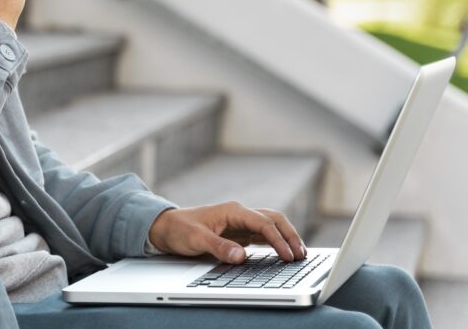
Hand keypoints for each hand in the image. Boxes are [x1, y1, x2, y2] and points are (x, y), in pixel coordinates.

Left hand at [147, 202, 306, 263]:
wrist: (165, 226)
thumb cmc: (179, 229)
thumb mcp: (195, 239)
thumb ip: (219, 247)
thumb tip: (241, 256)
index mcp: (233, 211)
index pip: (263, 223)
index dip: (278, 239)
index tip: (288, 255)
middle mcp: (240, 214)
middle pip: (274, 219)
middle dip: (290, 235)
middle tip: (301, 255)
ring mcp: (241, 223)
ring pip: (271, 225)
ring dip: (286, 237)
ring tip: (299, 254)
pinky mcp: (239, 233)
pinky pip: (263, 235)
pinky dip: (276, 242)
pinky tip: (284, 253)